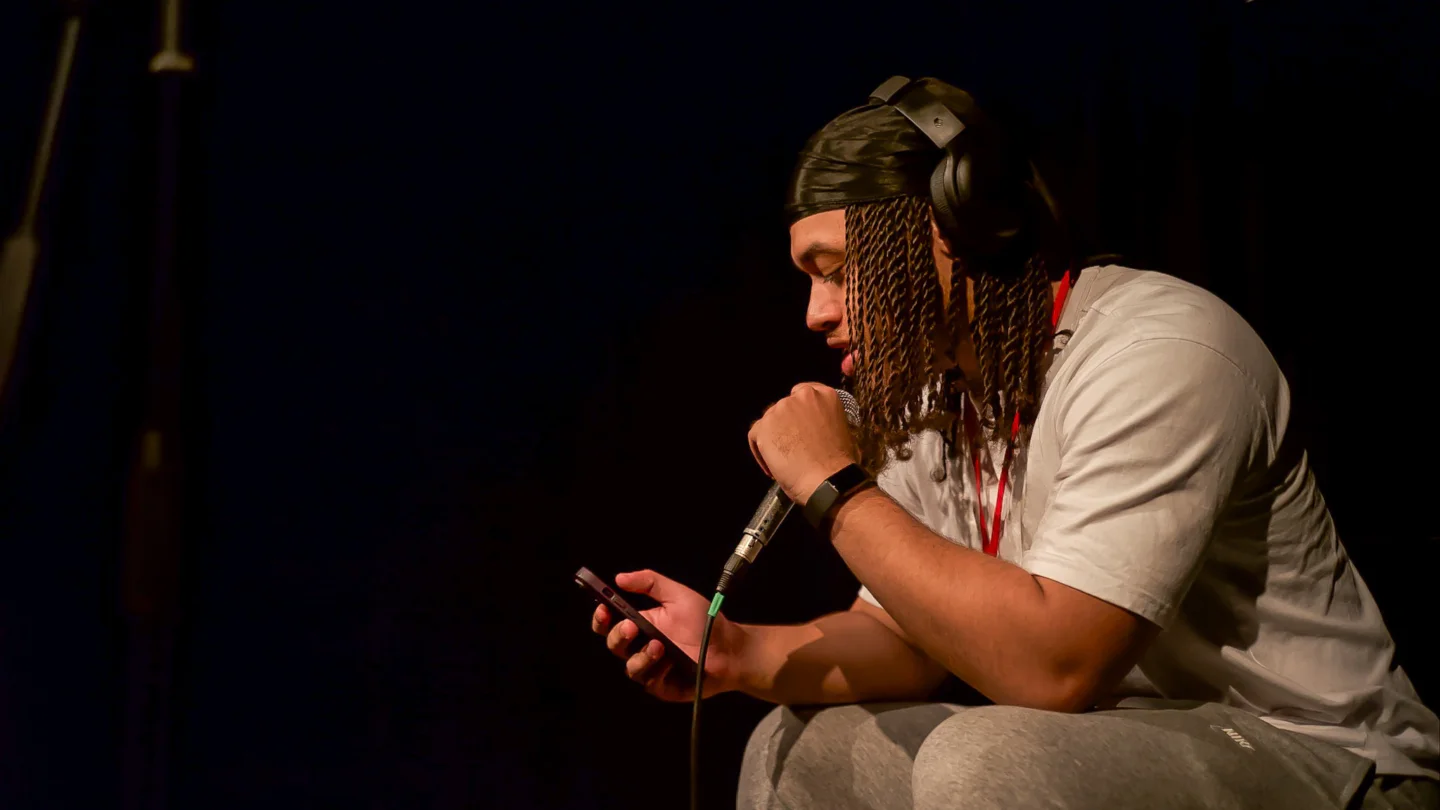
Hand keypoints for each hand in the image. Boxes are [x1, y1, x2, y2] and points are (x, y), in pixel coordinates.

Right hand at [589, 570, 747, 701]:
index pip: (610, 623)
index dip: (601, 618)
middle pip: (614, 645)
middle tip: (630, 626)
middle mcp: (640, 647)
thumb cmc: (704, 621)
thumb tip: (619, 578)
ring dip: (641, 655)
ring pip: (630, 667)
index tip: (603, 608)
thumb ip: (650, 583)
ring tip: (659, 645)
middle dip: (618, 635)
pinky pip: (650, 682)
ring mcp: (651, 669)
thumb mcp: (677, 595)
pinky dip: (657, 670)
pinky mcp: (662, 687)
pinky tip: (670, 661)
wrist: (730, 647)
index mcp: (640, 624)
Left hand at [747, 383, 858, 503]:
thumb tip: (812, 427)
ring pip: (769, 421)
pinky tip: (772, 468)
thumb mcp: (842, 430)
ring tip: (783, 460)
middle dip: (786, 426)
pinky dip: (760, 451)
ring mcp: (782, 409)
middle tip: (792, 447)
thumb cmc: (840, 463)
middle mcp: (802, 396)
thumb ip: (823, 419)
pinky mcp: (765, 426)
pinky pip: (755, 436)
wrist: (828, 479)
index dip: (799, 411)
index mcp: (825, 394)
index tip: (799, 426)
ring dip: (774, 438)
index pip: (803, 393)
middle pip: (784, 407)